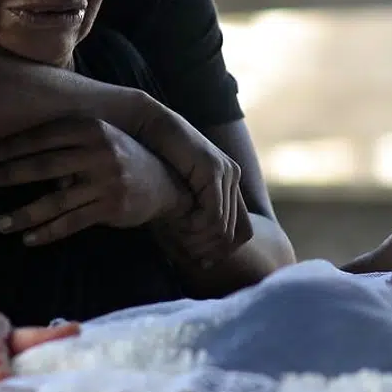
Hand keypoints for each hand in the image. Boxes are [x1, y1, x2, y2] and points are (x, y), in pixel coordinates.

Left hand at [0, 118, 190, 244]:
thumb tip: (19, 155)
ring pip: (55, 201)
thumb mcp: (97, 139)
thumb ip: (66, 143)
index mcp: (91, 129)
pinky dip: (48, 232)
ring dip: (23, 213)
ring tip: (0, 223)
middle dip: (8, 174)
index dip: (11, 147)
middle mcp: (99, 152)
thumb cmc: (119, 157)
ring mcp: (106, 182)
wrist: (163, 182)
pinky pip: (71, 223)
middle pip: (43, 165)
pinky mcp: (111, 208)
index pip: (43, 136)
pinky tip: (28, 238)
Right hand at [130, 102, 251, 261]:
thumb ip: (192, 218)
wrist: (147, 128)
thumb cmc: (154, 163)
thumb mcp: (178, 196)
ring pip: (223, 227)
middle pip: (236, 233)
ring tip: (179, 241)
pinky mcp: (213, 170)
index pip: (244, 230)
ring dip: (199, 240)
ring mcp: (227, 172)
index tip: (202, 263)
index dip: (223, 251)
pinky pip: (212, 214)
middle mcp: (233, 176)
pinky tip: (178, 225)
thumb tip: (204, 261)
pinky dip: (195, 227)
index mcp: (229, 182)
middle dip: (210, 250)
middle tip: (190, 258)